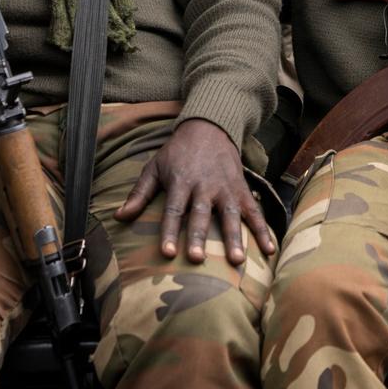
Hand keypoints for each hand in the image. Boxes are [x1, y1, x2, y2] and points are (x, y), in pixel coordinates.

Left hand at [114, 118, 276, 264]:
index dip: (170, 232)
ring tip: (236, 260)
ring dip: (234, 238)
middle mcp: (205, 186)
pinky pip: (254, 211)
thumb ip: (139, 194)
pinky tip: (269, 249)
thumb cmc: (178, 152)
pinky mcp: (242, 189)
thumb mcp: (154, 167)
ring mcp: (226, 188)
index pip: (174, 210)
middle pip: (202, 215)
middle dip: (200, 237)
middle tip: (198, 259)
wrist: (210, 127)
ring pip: (230, 215)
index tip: (168, 253)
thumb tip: (118, 217)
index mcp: (181, 182)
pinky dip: (262, 229)